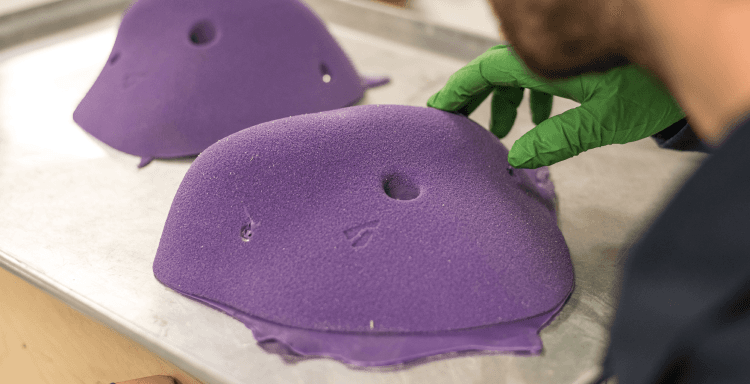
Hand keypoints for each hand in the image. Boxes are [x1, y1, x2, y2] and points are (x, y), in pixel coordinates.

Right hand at [427, 45, 685, 167]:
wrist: (687, 52)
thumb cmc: (651, 84)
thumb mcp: (602, 120)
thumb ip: (558, 140)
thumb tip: (517, 159)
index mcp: (545, 62)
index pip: (486, 72)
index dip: (459, 91)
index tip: (438, 109)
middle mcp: (550, 54)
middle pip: (499, 71)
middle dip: (480, 99)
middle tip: (462, 123)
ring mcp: (564, 55)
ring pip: (521, 72)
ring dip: (508, 100)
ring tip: (504, 131)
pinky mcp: (579, 61)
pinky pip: (543, 72)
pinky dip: (534, 95)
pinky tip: (543, 118)